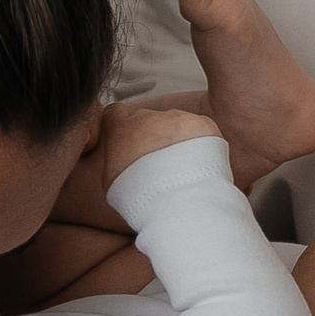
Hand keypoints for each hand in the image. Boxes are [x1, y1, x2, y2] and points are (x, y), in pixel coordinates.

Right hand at [97, 103, 221, 187]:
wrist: (177, 201)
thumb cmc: (143, 196)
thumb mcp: (112, 180)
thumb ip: (114, 158)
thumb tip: (118, 157)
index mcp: (121, 128)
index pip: (115, 114)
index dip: (124, 128)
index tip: (130, 141)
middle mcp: (148, 117)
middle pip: (148, 120)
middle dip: (153, 137)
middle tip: (159, 164)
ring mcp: (176, 118)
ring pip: (176, 124)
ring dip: (177, 141)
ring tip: (181, 169)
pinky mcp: (202, 124)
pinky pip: (200, 128)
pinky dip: (201, 143)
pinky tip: (198, 164)